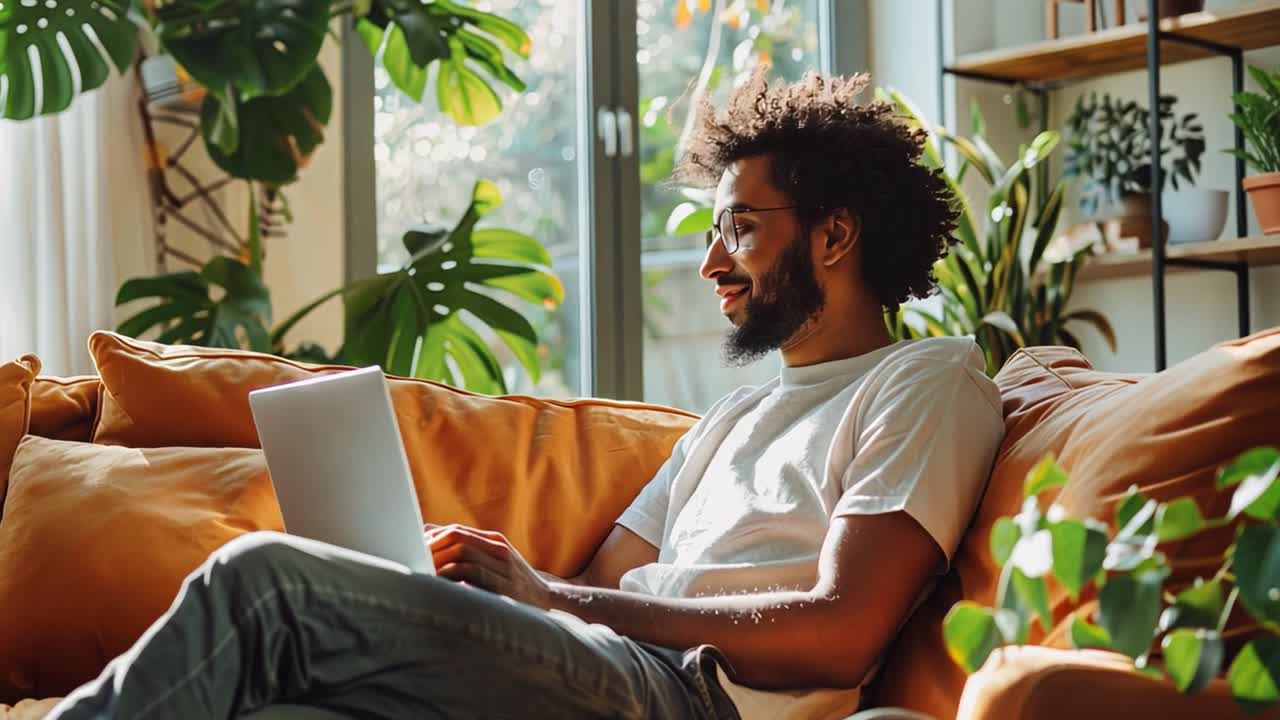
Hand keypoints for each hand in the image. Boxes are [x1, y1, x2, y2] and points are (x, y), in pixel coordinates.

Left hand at [423, 523, 551, 609]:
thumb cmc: (514, 586)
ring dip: (438, 560)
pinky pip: (472, 573)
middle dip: (432, 546)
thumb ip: (470, 553)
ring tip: (421, 572)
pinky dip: (452, 575)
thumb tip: (432, 539)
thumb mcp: (495, 565)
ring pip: (462, 551)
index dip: (432, 538)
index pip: (457, 530)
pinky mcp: (504, 585)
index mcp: (495, 542)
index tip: (413, 550)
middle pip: (457, 536)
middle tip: (412, 561)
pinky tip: (438, 584)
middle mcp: (499, 549)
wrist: (549, 603)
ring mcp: (503, 566)